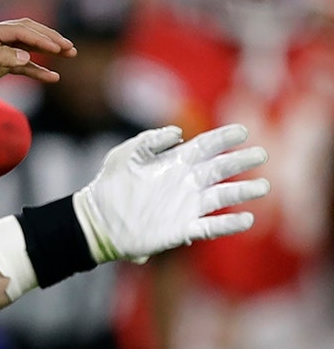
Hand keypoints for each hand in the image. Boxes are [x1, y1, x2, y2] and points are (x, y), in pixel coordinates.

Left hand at [0, 18, 75, 90]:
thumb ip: (0, 57)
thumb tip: (25, 55)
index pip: (19, 30)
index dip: (40, 38)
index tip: (59, 48)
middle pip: (26, 32)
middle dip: (49, 39)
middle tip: (70, 48)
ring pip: (27, 46)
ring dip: (48, 51)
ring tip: (69, 54)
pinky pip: (22, 64)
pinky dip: (37, 70)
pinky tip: (52, 77)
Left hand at [74, 124, 269, 263]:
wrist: (98, 220)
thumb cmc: (108, 184)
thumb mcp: (124, 155)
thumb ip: (149, 140)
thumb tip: (179, 133)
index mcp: (173, 162)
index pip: (204, 146)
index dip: (224, 138)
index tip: (243, 131)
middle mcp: (185, 183)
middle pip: (220, 169)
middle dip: (241, 161)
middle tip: (262, 154)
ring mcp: (186, 206)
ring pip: (222, 197)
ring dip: (243, 192)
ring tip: (263, 187)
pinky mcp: (183, 229)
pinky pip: (212, 227)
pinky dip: (230, 224)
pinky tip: (247, 219)